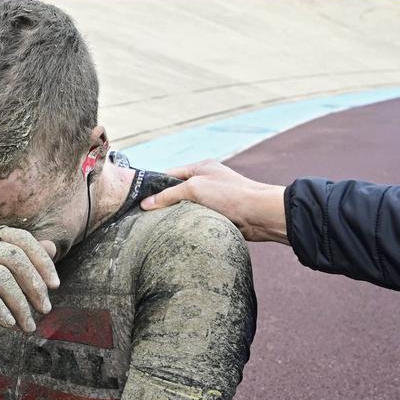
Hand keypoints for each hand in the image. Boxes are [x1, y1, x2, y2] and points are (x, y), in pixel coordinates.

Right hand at [0, 226, 57, 349]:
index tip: (55, 285)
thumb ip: (23, 263)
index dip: (41, 261)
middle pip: (12, 256)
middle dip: (34, 285)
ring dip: (19, 304)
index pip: (19, 238)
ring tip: (27, 325)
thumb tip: (53, 247)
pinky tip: (8, 323)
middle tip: (45, 309)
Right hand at [139, 160, 288, 242]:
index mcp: (200, 168)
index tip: (140, 200)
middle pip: (176, 192)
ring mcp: (212, 199)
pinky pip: (195, 219)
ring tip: (159, 225)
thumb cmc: (230, 195)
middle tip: (146, 216)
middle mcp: (206, 182)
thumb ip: (168, 195)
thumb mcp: (194, 188)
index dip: (155, 187)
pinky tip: (177, 231)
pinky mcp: (217, 215)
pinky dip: (187, 224)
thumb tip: (145, 204)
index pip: (170, 175)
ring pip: (185, 207)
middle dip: (164, 203)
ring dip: (176, 215)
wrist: (259, 214)